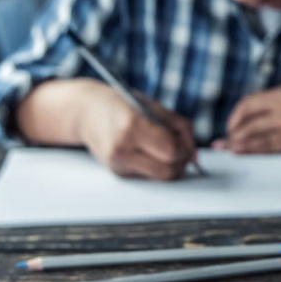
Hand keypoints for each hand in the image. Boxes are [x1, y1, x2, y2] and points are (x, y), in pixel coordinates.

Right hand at [77, 80, 195, 179]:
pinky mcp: (117, 173)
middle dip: (181, 162)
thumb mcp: (154, 107)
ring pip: (160, 177)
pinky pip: (148, 175)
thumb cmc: (123, 104)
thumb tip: (194, 155)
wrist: (86, 111)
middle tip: (181, 149)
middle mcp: (122, 148)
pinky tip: (149, 151)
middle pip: (168, 171)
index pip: (172, 151)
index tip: (186, 142)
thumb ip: (181, 128)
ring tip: (166, 149)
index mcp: (133, 126)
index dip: (186, 149)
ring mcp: (117, 164)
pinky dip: (156, 165)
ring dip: (170, 166)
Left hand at [212, 84, 280, 153]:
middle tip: (224, 141)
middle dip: (232, 131)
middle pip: (248, 117)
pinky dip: (251, 149)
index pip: (249, 102)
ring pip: (254, 132)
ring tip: (225, 148)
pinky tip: (240, 151)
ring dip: (236, 142)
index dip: (235, 116)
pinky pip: (268, 145)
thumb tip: (253, 120)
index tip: (230, 127)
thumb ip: (278, 107)